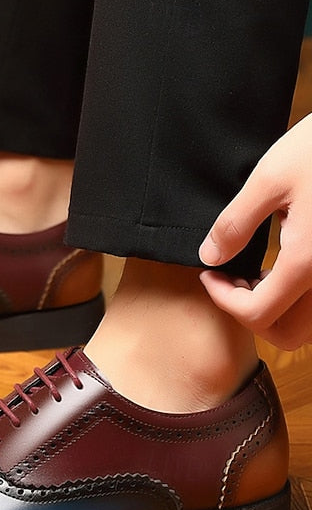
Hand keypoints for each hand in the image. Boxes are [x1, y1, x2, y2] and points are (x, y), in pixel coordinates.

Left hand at [199, 113, 311, 349]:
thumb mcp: (270, 177)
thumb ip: (235, 223)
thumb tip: (210, 256)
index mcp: (308, 261)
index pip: (257, 313)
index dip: (222, 300)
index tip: (208, 275)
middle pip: (286, 332)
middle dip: (250, 315)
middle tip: (230, 282)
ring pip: (306, 323)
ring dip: (274, 309)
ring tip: (252, 273)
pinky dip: (295, 298)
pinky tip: (279, 265)